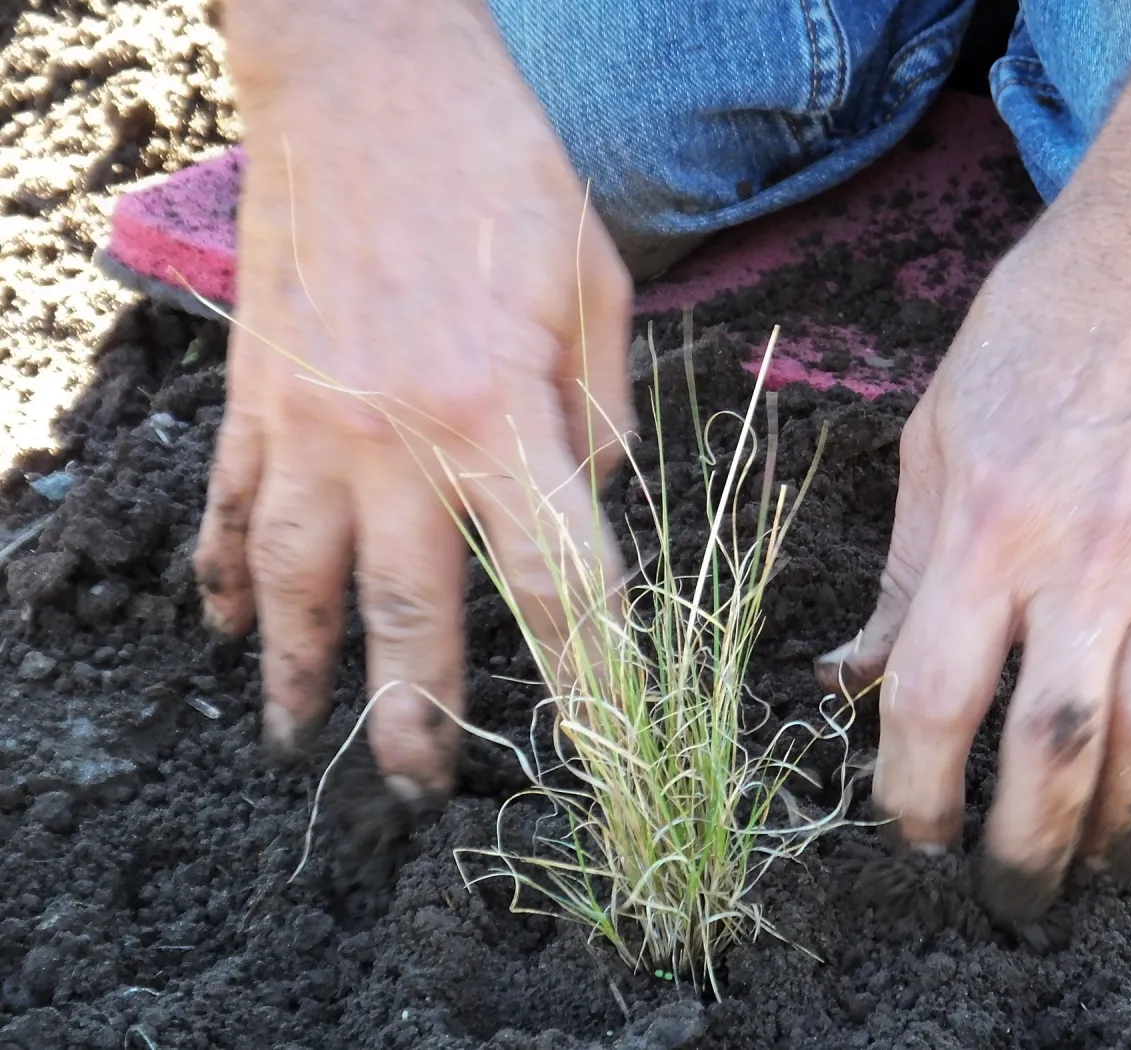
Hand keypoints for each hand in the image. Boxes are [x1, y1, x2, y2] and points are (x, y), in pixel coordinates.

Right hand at [195, 0, 632, 800]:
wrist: (368, 74)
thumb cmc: (501, 167)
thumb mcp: (598, 282)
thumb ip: (599, 415)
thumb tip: (587, 501)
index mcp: (500, 413)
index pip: (557, 583)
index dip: (590, 680)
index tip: (606, 752)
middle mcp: (397, 437)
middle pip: (411, 612)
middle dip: (417, 715)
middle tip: (420, 787)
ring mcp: (311, 421)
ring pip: (300, 581)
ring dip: (301, 670)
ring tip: (301, 738)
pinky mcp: (259, 395)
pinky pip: (233, 507)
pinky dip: (227, 573)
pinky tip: (228, 623)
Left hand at [818, 202, 1130, 922]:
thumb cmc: (1029, 346)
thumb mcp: (933, 445)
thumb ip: (900, 579)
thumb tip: (847, 680)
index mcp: (983, 529)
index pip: (935, 698)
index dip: (914, 792)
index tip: (913, 836)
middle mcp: (1082, 558)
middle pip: (1053, 747)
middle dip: (1023, 846)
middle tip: (1007, 899)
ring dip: (1125, 831)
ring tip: (1095, 870)